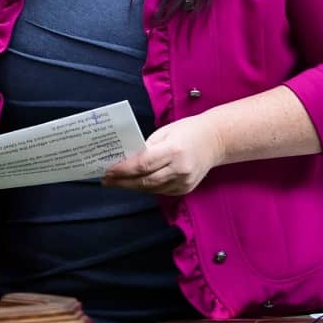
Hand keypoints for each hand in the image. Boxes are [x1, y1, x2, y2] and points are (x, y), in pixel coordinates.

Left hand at [102, 114, 222, 195]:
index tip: (107, 170)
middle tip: (106, 180)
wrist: (216, 140)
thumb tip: (127, 160)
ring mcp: (184, 182)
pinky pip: (161, 191)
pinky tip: (135, 183)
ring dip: (132, 186)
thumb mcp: (165, 132)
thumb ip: (147, 147)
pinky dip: (146, 187)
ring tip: (116, 182)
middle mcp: (179, 169)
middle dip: (122, 182)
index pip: (142, 164)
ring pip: (151, 189)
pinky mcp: (186, 189)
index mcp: (173, 151)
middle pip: (145, 181)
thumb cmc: (188, 131)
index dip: (123, 170)